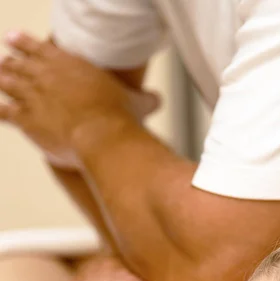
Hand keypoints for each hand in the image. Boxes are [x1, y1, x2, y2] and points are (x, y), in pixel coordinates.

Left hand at [0, 31, 158, 168]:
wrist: (103, 136)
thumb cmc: (120, 118)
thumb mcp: (136, 104)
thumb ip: (144, 99)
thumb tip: (158, 101)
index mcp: (68, 64)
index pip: (39, 47)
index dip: (25, 42)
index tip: (13, 39)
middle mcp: (45, 75)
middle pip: (20, 63)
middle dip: (11, 61)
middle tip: (5, 59)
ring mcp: (33, 96)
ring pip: (8, 83)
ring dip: (2, 81)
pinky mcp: (27, 119)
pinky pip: (6, 111)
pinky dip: (1, 109)